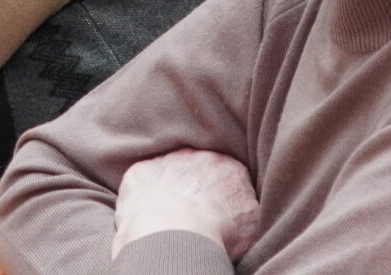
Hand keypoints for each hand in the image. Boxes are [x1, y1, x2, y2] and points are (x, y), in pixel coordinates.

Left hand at [111, 150, 260, 261]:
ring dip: (168, 188)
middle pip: (196, 167)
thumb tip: (244, 204)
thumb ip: (248, 203)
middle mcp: (196, 155)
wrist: (179, 235)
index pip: (225, 172)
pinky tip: (148, 215)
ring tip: (169, 216)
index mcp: (227, 166)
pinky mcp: (139, 173)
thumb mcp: (251, 220)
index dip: (219, 190)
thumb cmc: (219, 233)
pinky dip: (142, 196)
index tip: (215, 206)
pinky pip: (141, 181)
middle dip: (193, 184)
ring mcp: (165, 161)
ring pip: (167, 171)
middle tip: (191, 211)